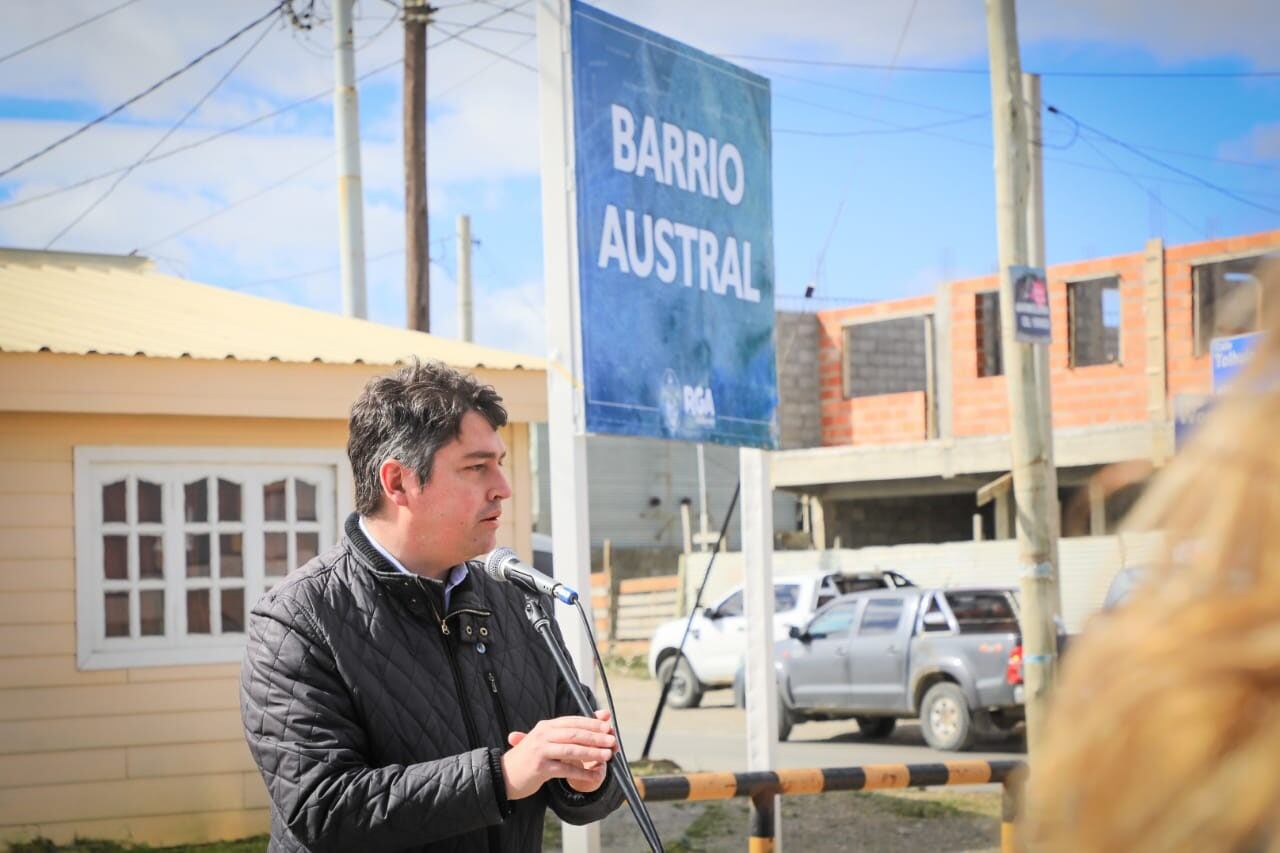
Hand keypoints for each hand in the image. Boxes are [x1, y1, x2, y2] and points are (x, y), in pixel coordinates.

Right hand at [501, 710, 615, 798]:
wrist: (504, 775)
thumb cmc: (531, 757)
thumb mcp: (548, 740)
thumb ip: (571, 731)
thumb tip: (602, 716)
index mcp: (546, 726)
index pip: (573, 721)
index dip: (592, 723)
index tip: (608, 727)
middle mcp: (542, 735)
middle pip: (574, 734)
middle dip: (596, 737)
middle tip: (612, 741)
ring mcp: (540, 751)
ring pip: (572, 750)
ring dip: (592, 753)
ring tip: (607, 756)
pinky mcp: (540, 768)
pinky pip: (566, 770)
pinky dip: (582, 773)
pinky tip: (594, 776)